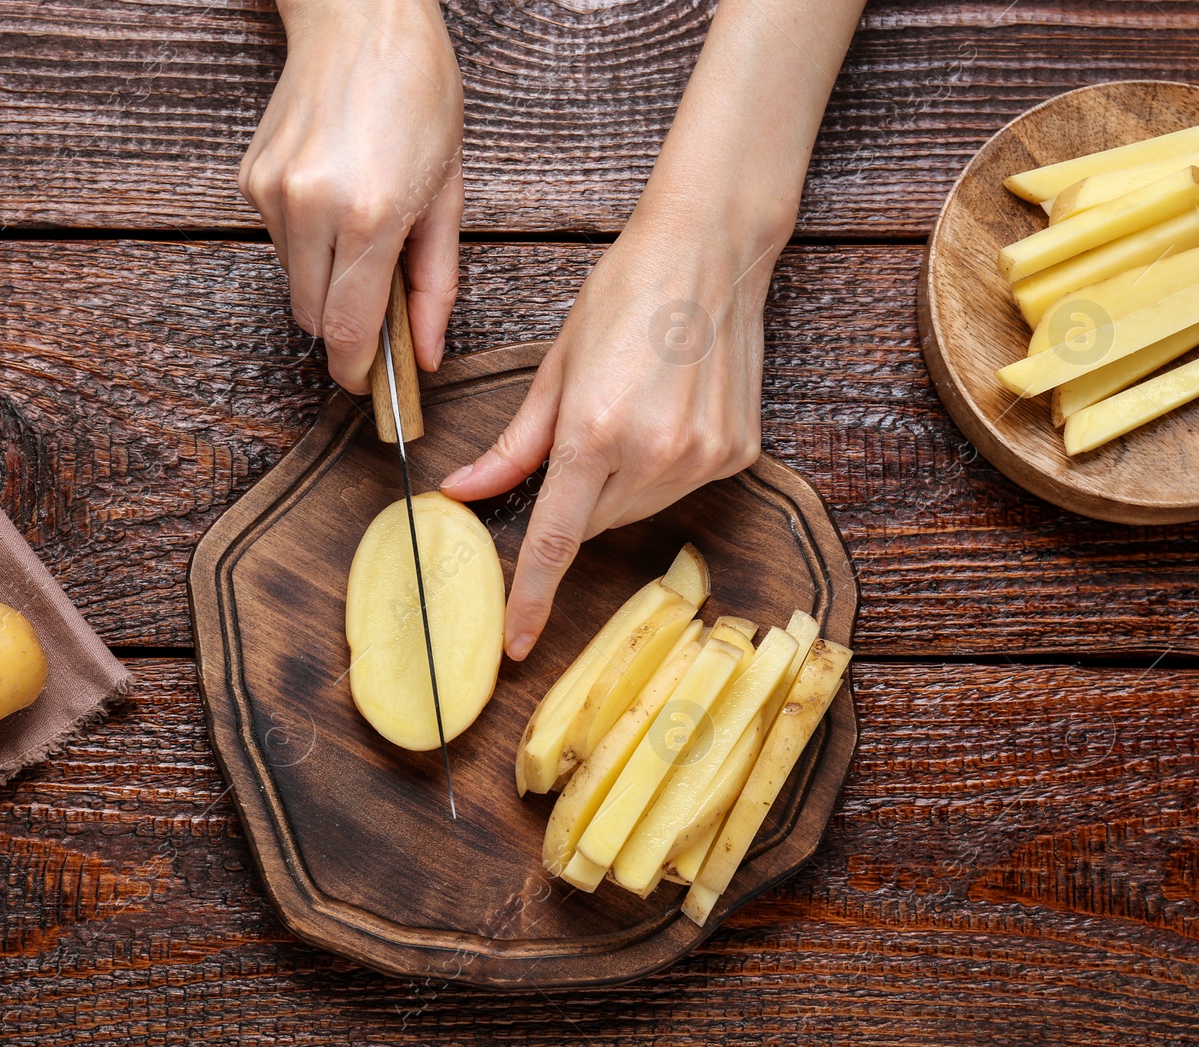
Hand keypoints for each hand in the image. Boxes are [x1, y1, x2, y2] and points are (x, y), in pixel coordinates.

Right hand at [238, 0, 462, 391]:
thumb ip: (437, 284)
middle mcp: (312, 208)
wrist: (360, 17)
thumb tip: (426, 354)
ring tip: (363, 233)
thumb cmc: (418, 93)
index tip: (372, 386)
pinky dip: (307, 244)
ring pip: (294, 284)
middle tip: (382, 317)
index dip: (360, 371)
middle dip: (346, 331)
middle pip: (314, 318)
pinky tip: (334, 199)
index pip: (349, 330)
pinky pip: (278, 244)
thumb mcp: (448, 193)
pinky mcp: (251, 180)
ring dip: (326, 283)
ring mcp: (274, 194)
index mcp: (371, 215)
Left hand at [441, 214, 785, 659]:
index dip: (532, 595)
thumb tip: (462, 492)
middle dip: (573, 499)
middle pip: (591, 523)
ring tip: (629, 411)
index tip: (517, 641)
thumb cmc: (624, 295)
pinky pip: (678, 487)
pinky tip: (666, 411)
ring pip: (634, 510)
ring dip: (617, 485)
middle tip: (581, 437)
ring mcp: (702, 458)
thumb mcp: (556, 368)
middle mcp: (654, 454)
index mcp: (596, 431)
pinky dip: (660, 467)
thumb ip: (514, 446)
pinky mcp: (736, 453)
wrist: (710, 253)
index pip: (554, 538)